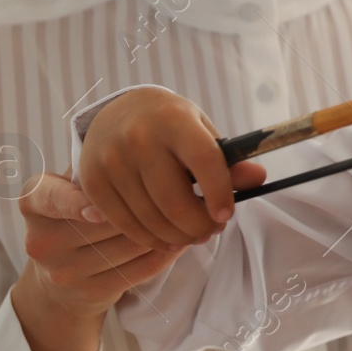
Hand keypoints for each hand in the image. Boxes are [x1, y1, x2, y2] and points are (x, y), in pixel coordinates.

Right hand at [11, 169, 191, 350]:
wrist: (58, 286)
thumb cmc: (78, 216)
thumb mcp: (75, 187)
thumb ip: (100, 168)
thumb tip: (155, 150)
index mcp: (34, 202)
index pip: (49, 197)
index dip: (72, 204)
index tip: (97, 208)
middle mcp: (42, 238)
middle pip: (104, 221)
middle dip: (146, 205)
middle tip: (183, 191)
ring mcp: (63, 270)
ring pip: (128, 244)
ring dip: (163, 229)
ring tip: (189, 214)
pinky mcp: (90, 292)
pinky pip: (139, 269)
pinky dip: (165, 253)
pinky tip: (180, 241)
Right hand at [78, 86, 266, 248]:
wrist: (115, 112)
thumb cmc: (168, 125)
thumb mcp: (200, 132)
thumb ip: (227, 159)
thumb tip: (259, 178)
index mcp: (173, 119)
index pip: (203, 161)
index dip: (219, 193)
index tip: (226, 215)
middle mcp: (138, 137)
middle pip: (174, 200)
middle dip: (199, 225)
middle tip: (212, 231)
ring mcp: (111, 160)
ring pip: (151, 217)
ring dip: (178, 236)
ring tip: (193, 235)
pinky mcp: (93, 181)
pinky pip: (125, 223)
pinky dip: (150, 238)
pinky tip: (166, 237)